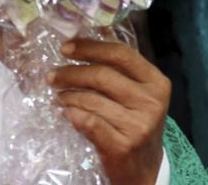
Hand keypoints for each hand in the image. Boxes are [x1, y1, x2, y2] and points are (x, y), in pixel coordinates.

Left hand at [50, 38, 169, 184]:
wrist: (145, 170)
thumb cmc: (136, 123)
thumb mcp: (138, 94)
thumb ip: (120, 69)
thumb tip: (85, 36)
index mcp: (156, 82)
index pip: (121, 54)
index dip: (90, 47)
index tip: (66, 48)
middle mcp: (151, 101)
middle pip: (102, 75)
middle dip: (71, 73)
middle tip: (52, 75)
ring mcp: (138, 125)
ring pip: (91, 100)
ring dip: (67, 96)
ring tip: (57, 96)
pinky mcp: (122, 145)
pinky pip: (88, 122)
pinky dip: (72, 115)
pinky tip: (65, 113)